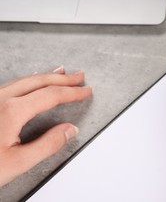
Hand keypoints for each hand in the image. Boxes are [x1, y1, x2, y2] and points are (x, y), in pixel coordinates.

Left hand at [0, 66, 91, 186]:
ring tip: (61, 72)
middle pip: (39, 81)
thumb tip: (69, 130)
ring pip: (25, 80)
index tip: (86, 91)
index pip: (51, 95)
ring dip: (46, 75)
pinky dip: (29, 80)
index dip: (72, 93)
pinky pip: (12, 84)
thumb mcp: (17, 163)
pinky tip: (31, 81)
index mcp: (11, 111)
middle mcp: (0, 99)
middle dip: (63, 78)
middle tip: (79, 76)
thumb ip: (47, 145)